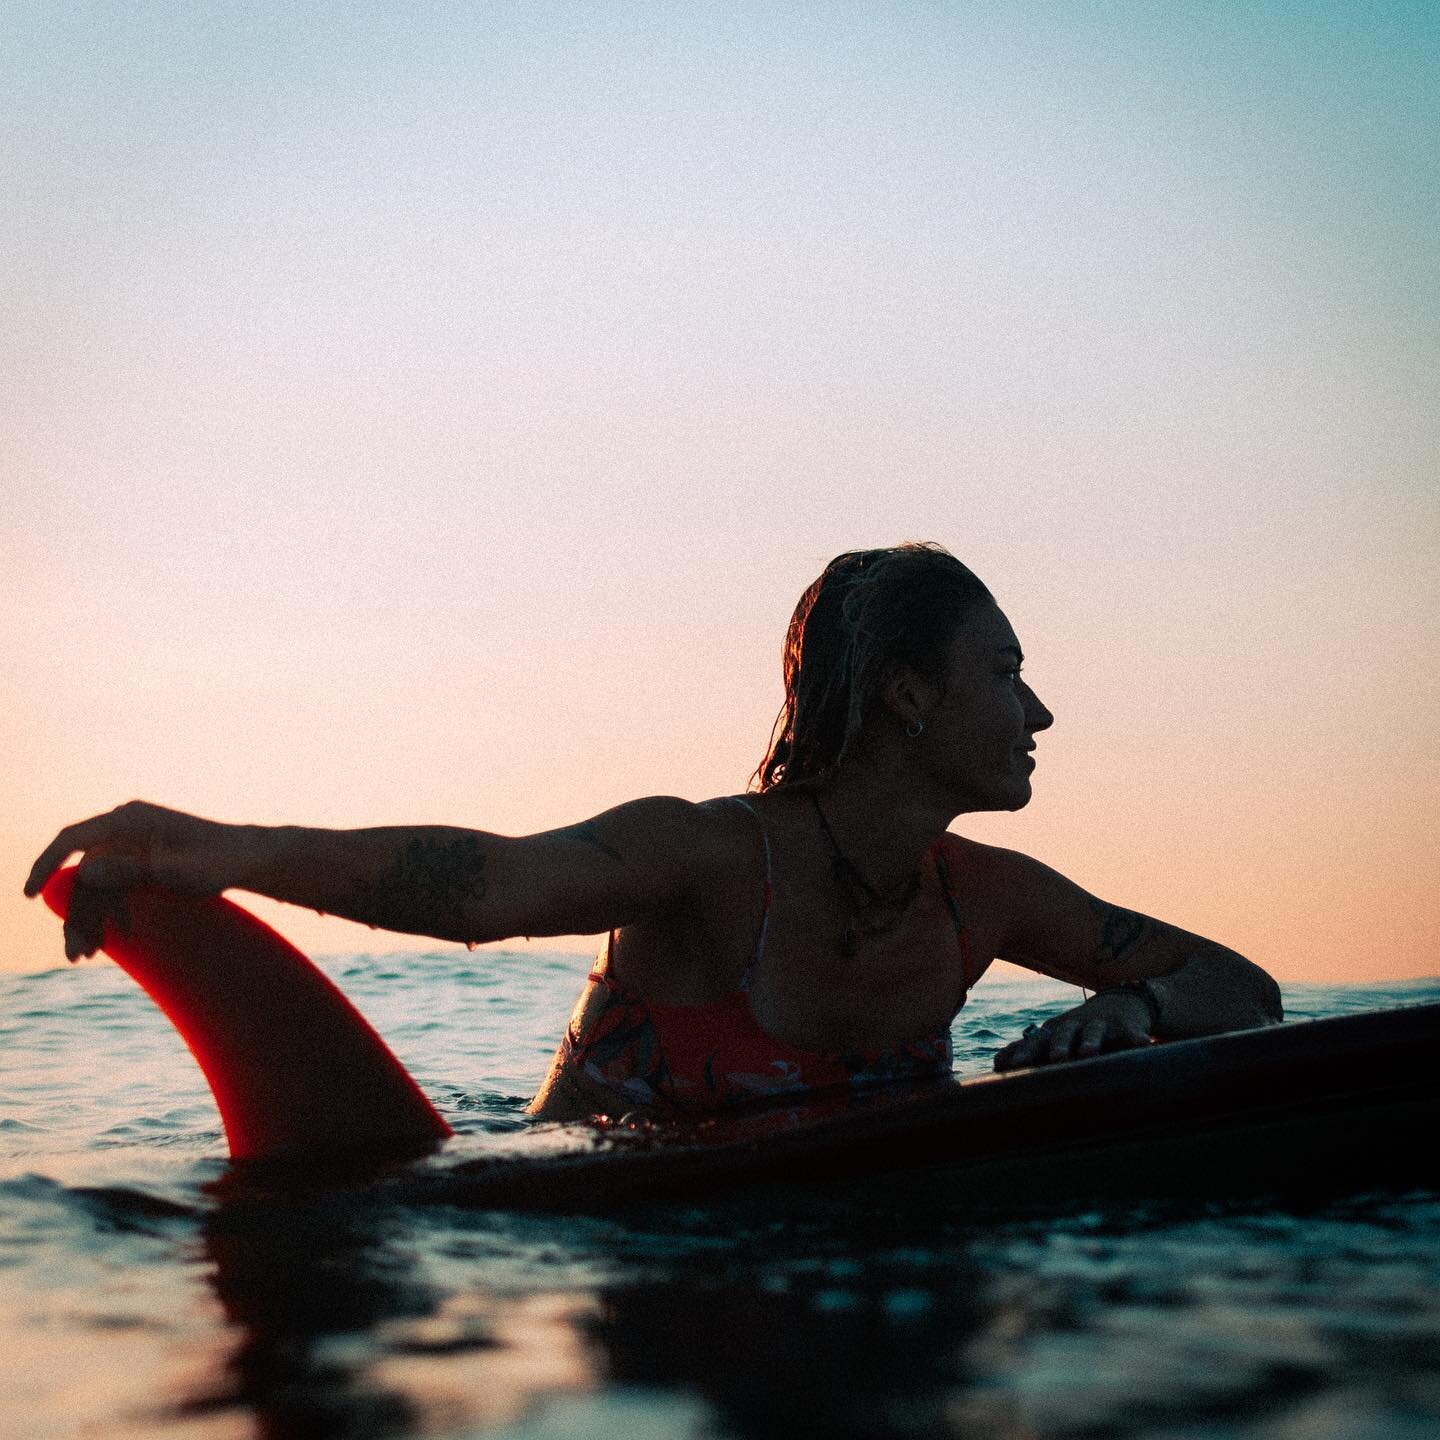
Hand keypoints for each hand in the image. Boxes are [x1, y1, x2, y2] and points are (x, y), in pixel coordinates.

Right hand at [25, 801, 251, 960]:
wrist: (247, 859)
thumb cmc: (217, 860)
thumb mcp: (173, 871)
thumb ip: (129, 870)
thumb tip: (84, 873)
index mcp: (129, 819)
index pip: (72, 839)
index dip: (46, 864)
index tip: (28, 894)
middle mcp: (126, 827)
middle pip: (85, 872)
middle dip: (78, 914)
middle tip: (75, 953)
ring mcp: (134, 843)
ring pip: (99, 884)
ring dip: (92, 918)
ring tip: (86, 955)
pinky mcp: (143, 859)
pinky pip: (117, 886)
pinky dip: (114, 912)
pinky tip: (117, 939)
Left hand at [993, 990, 1152, 1071]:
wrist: (1119, 1003)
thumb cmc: (1078, 1028)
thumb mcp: (1055, 1035)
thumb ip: (1029, 1048)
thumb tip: (996, 1063)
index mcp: (1055, 1030)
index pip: (1035, 1041)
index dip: (1023, 1053)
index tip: (1009, 1067)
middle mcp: (1075, 1024)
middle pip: (1063, 1033)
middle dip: (1058, 1045)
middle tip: (1055, 1059)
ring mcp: (1101, 1023)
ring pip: (1094, 1031)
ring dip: (1090, 1041)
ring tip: (1088, 1053)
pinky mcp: (1127, 1024)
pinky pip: (1132, 1032)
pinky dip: (1136, 1037)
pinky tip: (1143, 1044)